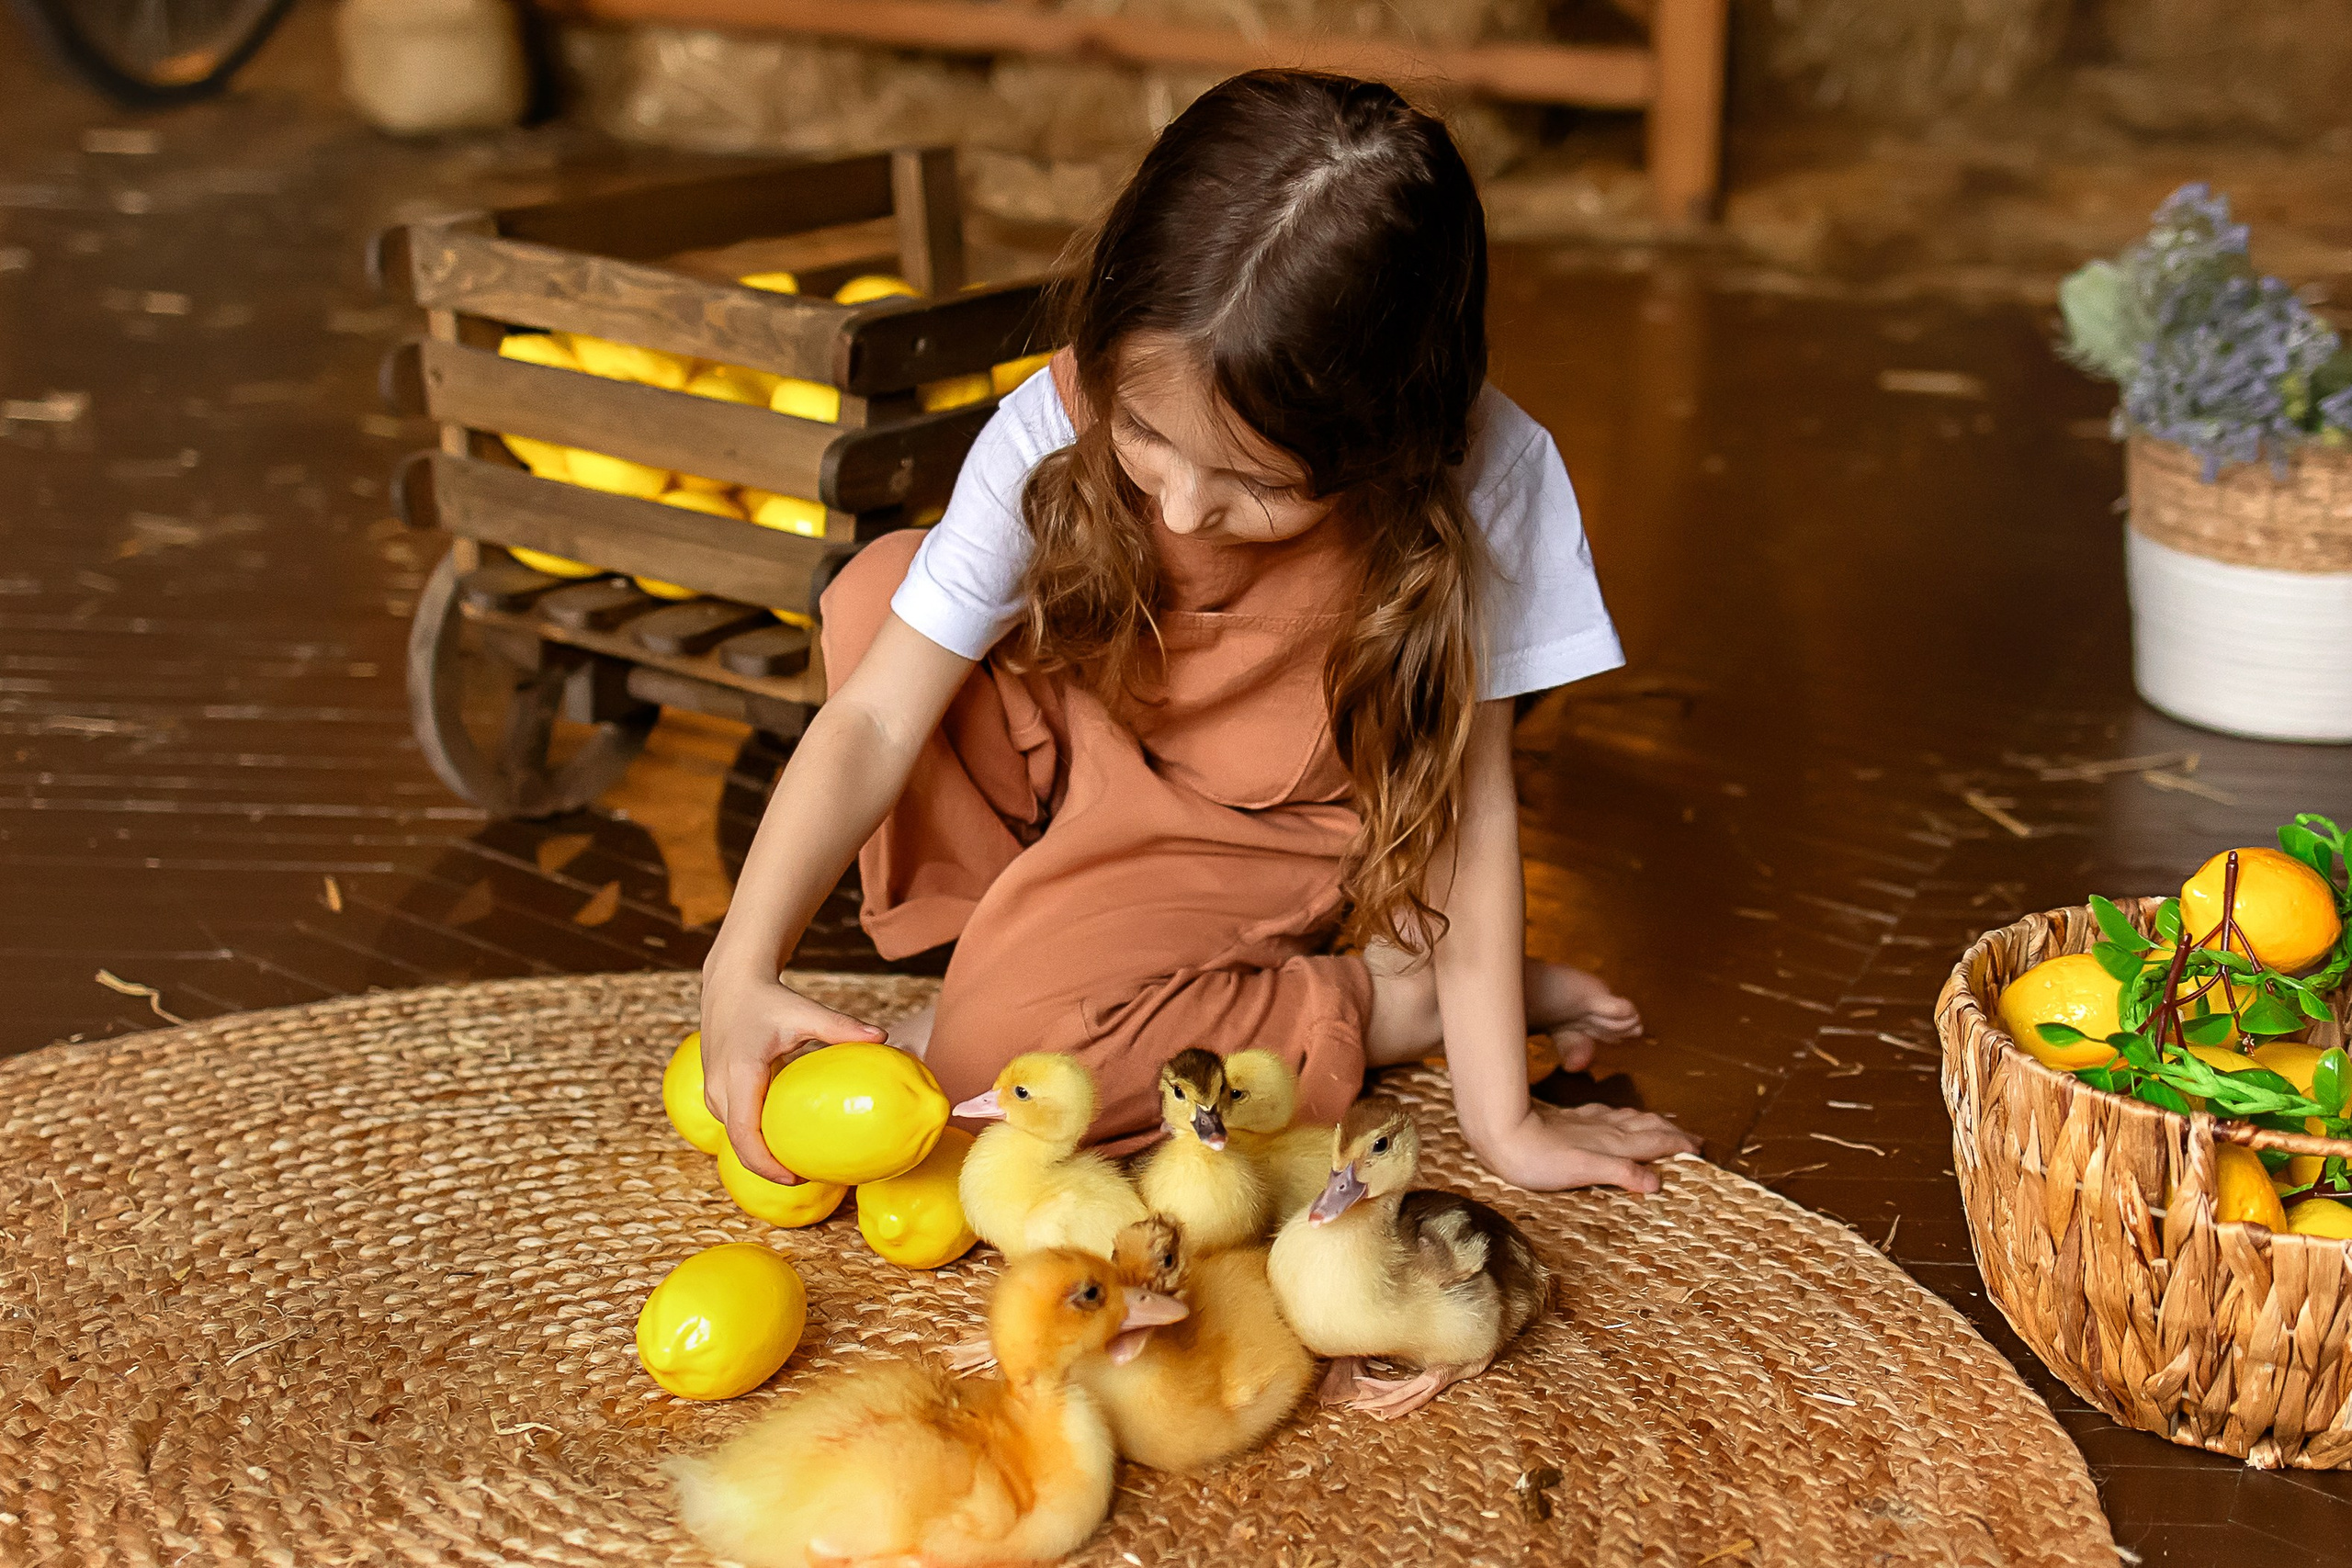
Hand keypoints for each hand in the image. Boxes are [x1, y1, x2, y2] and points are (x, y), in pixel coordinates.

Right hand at [699, 971, 887, 1183]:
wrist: (730, 985)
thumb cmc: (769, 999)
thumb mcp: (804, 1011)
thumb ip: (841, 1026)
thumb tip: (883, 1037)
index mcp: (740, 1074)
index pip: (745, 1134)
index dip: (766, 1164)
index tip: (796, 1178)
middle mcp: (720, 1087)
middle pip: (739, 1145)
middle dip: (770, 1168)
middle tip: (809, 1178)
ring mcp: (713, 1091)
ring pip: (735, 1137)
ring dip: (762, 1156)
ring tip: (800, 1164)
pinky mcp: (715, 1092)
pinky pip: (734, 1125)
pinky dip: (755, 1140)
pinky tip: (785, 1141)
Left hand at [1469, 1100, 1700, 1193]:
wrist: (1502, 1134)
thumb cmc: (1538, 1160)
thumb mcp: (1582, 1172)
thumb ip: (1620, 1172)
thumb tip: (1656, 1181)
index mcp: (1612, 1143)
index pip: (1655, 1141)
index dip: (1679, 1145)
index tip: (1700, 1149)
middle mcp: (1605, 1130)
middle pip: (1648, 1127)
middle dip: (1673, 1132)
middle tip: (1693, 1139)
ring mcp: (1588, 1123)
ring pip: (1630, 1119)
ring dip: (1652, 1123)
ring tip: (1666, 1126)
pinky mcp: (1571, 1121)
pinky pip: (1608, 1116)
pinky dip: (1625, 1119)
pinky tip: (1619, 1118)